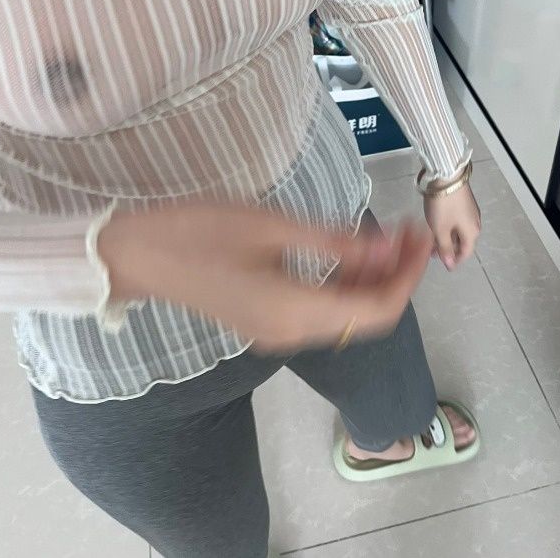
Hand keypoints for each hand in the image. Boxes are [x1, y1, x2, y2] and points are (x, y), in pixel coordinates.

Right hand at [98, 201, 432, 352]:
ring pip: (345, 313)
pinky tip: (354, 251)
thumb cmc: (199, 231)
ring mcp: (278, 330)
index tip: (422, 237)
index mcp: (296, 312)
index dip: (407, 278)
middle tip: (409, 230)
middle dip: (395, 276)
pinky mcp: (266, 319)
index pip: (377, 310)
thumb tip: (388, 247)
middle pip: (365, 316)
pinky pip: (321, 308)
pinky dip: (345, 283)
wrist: (138, 255)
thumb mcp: (272, 225)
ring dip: (372, 279)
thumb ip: (334, 241)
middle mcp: (293, 333)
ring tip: (389, 234)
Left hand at [423, 183, 480, 271]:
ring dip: (447, 237)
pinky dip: (449, 227)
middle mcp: (475, 224)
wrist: (447, 176)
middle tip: (433, 253)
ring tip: (432, 239)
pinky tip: (438, 225)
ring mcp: (471, 212)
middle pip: (463, 242)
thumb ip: (445, 248)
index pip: (465, 253)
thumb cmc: (443, 205)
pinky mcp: (465, 202)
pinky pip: (458, 221)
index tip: (444, 265)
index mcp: (472, 233)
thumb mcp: (440, 230)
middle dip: (449, 249)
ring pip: (459, 231)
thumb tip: (450, 264)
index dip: (454, 261)